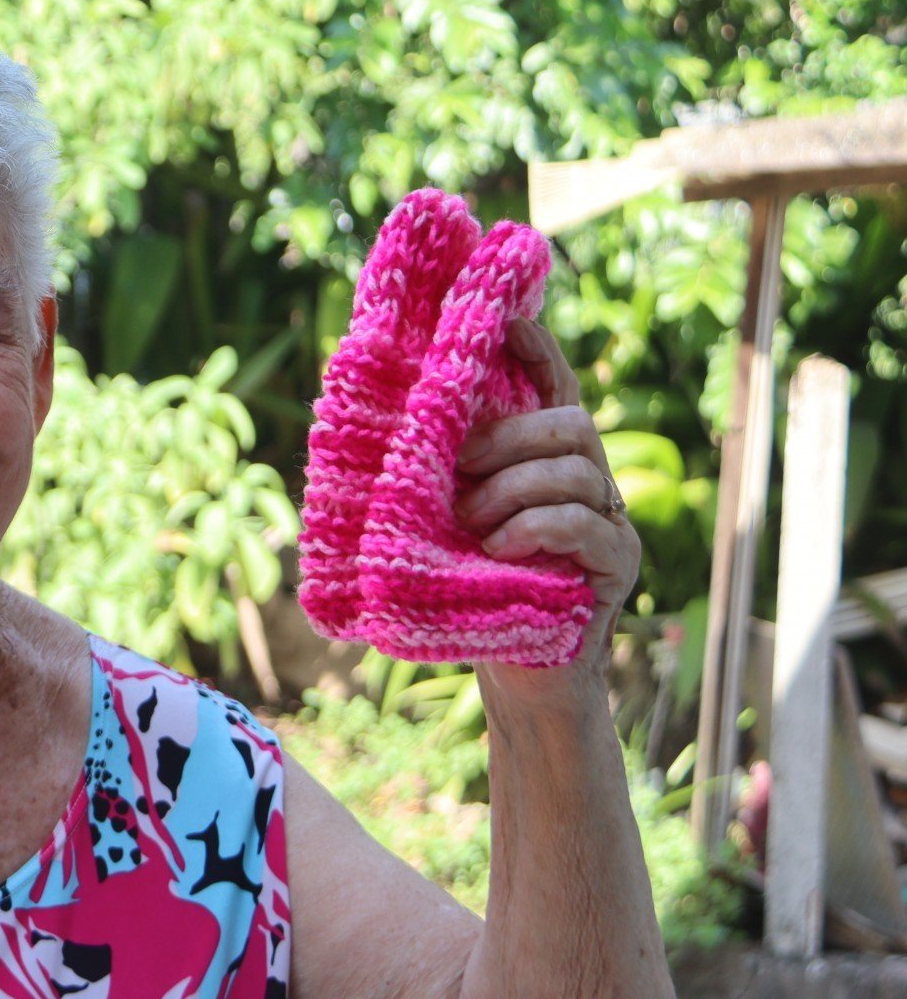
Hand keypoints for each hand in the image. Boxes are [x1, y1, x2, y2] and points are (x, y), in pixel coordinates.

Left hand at [451, 317, 640, 692]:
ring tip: (471, 523)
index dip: (539, 353)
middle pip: (571, 422)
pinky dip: (536, 526)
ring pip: (578, 469)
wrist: (514, 673)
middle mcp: (588, 482)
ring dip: (511, 489)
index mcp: (544, 463)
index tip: (510, 324)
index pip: (555, 389)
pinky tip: (500, 547)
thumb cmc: (471, 592)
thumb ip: (437, 473)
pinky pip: (587, 522)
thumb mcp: (443, 521)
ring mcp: (610, 521)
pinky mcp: (618, 564)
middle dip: (508, 437)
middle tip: (458, 469)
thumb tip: (380, 417)